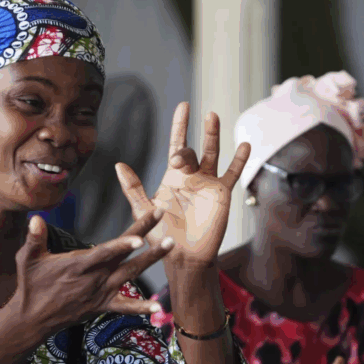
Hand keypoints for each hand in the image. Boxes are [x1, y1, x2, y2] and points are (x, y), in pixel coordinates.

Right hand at [8, 211, 173, 340]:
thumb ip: (34, 238)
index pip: (104, 253)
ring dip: (152, 260)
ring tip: (170, 245)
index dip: (122, 245)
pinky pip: (125, 307)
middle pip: (124, 256)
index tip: (140, 237)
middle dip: (145, 235)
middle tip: (159, 217)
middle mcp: (94, 278)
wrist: (33, 319)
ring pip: (131, 274)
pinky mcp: (102, 305)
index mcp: (78, 265)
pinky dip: (142, 308)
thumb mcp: (27, 259)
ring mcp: (100, 293)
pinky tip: (159, 307)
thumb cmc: (30, 285)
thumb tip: (35, 218)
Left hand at [116, 102, 249, 269]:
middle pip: (193, 148)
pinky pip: (232, 174)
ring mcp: (208, 184)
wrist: (183, 257)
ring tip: (212, 116)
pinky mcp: (221, 194)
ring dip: (213, 135)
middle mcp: (191, 176)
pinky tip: (245, 146)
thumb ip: (133, 189)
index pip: (177, 144)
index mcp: (173, 176)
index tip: (183, 106)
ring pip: (213, 153)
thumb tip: (118, 164)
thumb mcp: (143, 212)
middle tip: (179, 158)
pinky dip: (239, 160)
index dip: (180, 125)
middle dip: (188, 142)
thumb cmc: (162, 237)